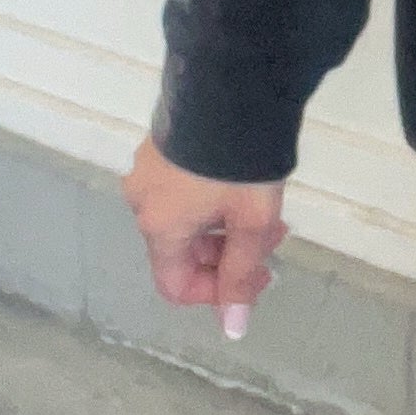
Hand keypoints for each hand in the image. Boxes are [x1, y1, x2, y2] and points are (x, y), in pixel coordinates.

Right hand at [120, 135, 287, 340]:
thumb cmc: (241, 163)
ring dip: (224, 225)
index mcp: (158, 226)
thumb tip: (233, 329)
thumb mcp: (252, 222)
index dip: (216, 293)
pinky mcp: (162, 142)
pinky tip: (244, 183)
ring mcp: (148, 168)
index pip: (174, 285)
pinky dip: (212, 198)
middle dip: (228, 254)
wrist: (230, 85)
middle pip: (181, 250)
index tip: (257, 277)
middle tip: (273, 238)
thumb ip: (242, 275)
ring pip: (186, 218)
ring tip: (267, 208)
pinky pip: (183, 188)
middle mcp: (142, 200)